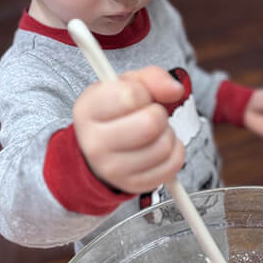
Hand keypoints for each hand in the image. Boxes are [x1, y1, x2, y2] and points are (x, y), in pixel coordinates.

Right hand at [73, 66, 185, 193]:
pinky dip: (175, 151)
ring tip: (153, 132)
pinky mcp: (133, 184)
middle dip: (158, 114)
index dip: (143, 92)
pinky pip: (173, 164)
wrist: (100, 149)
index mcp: (87, 111)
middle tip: (149, 115)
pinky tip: (159, 146)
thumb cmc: (115, 112)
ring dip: (167, 133)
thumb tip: (174, 89)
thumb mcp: (126, 85)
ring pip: (164, 146)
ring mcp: (113, 169)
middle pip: (151, 124)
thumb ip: (152, 78)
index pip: (131, 96)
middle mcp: (94, 143)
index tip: (136, 97)